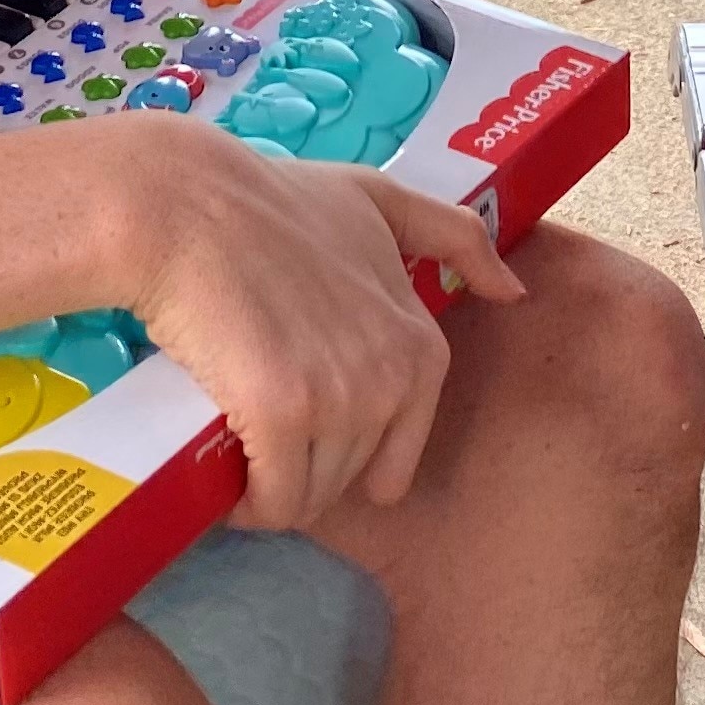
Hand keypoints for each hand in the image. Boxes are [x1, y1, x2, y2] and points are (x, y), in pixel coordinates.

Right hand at [124, 120, 521, 527]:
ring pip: (311, 495)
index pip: (398, 448)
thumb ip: (453, 237)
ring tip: (239, 448)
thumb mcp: (379, 201)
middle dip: (310, 467)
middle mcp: (391, 378)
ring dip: (275, 489)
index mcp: (420, 345)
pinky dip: (247, 503)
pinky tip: (224, 478)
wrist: (188, 209)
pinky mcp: (282, 415)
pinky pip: (273, 500)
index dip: (349, 446)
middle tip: (265, 428)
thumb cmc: (275, 204)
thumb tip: (515, 293)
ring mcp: (340, 399)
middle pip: (352, 476)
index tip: (307, 423)